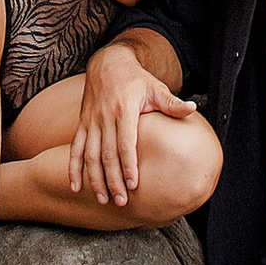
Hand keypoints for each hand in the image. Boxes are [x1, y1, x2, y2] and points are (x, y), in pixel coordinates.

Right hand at [69, 41, 198, 204]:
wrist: (108, 63)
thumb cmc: (136, 79)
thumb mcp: (155, 87)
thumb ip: (172, 103)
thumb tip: (193, 108)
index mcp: (124, 110)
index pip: (125, 142)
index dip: (128, 164)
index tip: (133, 184)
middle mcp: (104, 117)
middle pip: (107, 154)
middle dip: (113, 179)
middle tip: (121, 201)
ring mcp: (91, 122)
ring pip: (89, 155)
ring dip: (95, 178)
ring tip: (103, 199)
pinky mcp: (83, 124)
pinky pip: (75, 148)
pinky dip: (73, 168)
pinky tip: (76, 187)